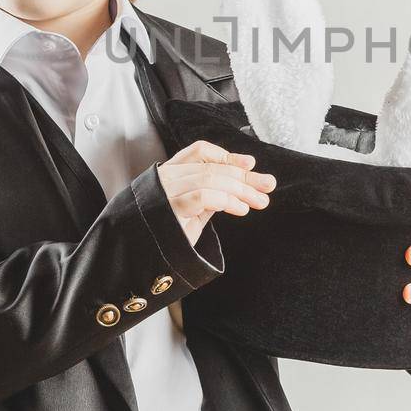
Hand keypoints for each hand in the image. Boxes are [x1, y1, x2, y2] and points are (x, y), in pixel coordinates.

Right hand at [158, 140, 276, 244]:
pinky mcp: (170, 209)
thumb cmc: (167, 234)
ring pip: (211, 179)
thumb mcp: (194, 210)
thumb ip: (213, 192)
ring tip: (259, 201)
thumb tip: (244, 178)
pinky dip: (228, 200)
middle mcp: (167, 178)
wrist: (143, 258)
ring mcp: (166, 192)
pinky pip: (205, 196)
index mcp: (171, 173)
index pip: (200, 152)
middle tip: (267, 185)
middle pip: (211, 167)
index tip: (250, 164)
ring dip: (241, 189)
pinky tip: (241, 209)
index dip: (227, 156)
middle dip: (244, 176)